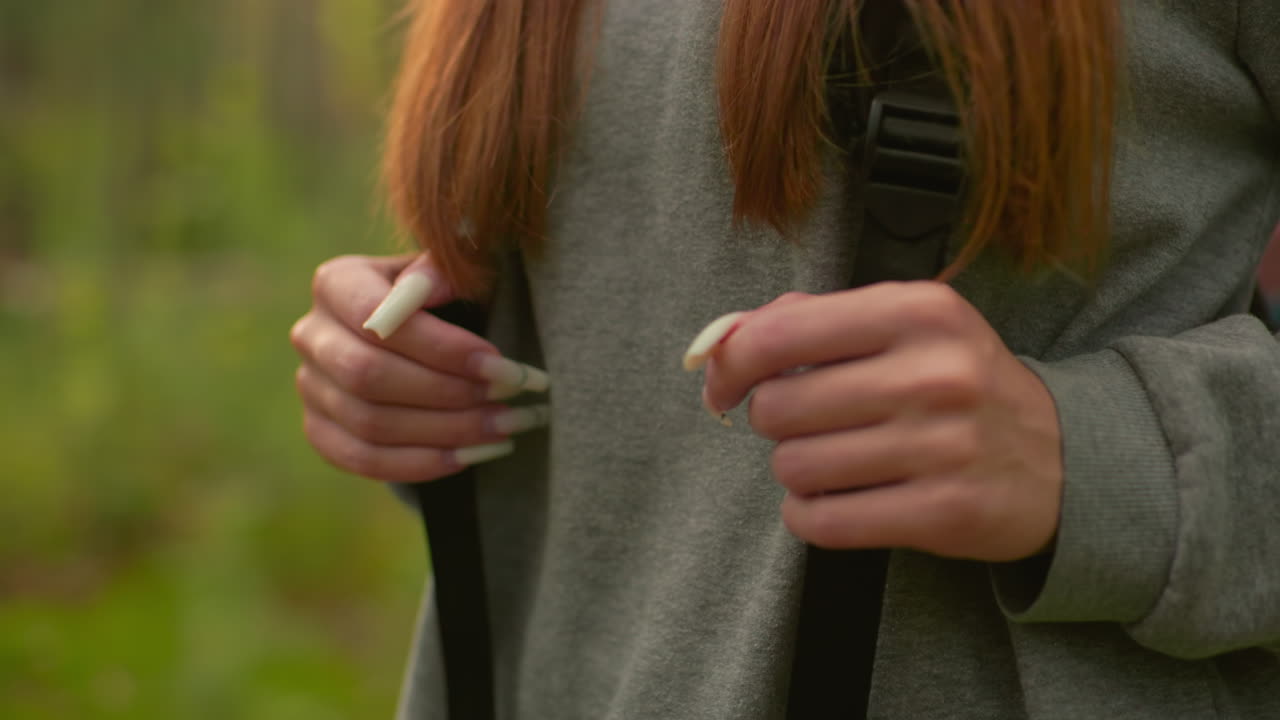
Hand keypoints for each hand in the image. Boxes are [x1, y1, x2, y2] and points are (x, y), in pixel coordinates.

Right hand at [289, 254, 548, 482]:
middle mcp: (312, 334)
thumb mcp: (449, 270)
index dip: (441, 347)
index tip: (501, 364)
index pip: (378, 320)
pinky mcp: (320, 430)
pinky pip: (364, 459)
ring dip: (447, 432)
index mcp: (337, 283)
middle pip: (369, 376)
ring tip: (506, 427)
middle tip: (510, 398)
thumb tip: (431, 284)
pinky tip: (472, 456)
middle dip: (449, 392)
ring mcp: (311, 387)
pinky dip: (421, 463)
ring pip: (371, 424)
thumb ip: (444, 268)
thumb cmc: (443, 296)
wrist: (420, 336)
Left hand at [701, 282, 1062, 562]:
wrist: (1065, 458)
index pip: (779, 335)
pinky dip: (809, 514)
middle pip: (778, 408)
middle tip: (805, 424)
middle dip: (773, 421)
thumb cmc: (959, 382)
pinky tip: (832, 500)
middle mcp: (934, 373)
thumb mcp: (905, 325)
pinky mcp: (943, 514)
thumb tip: (722, 339)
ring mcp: (943, 447)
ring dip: (795, 470)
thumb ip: (811, 319)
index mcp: (918, 310)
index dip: (731, 364)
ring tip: (832, 460)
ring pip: (794, 467)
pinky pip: (823, 521)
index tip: (723, 385)